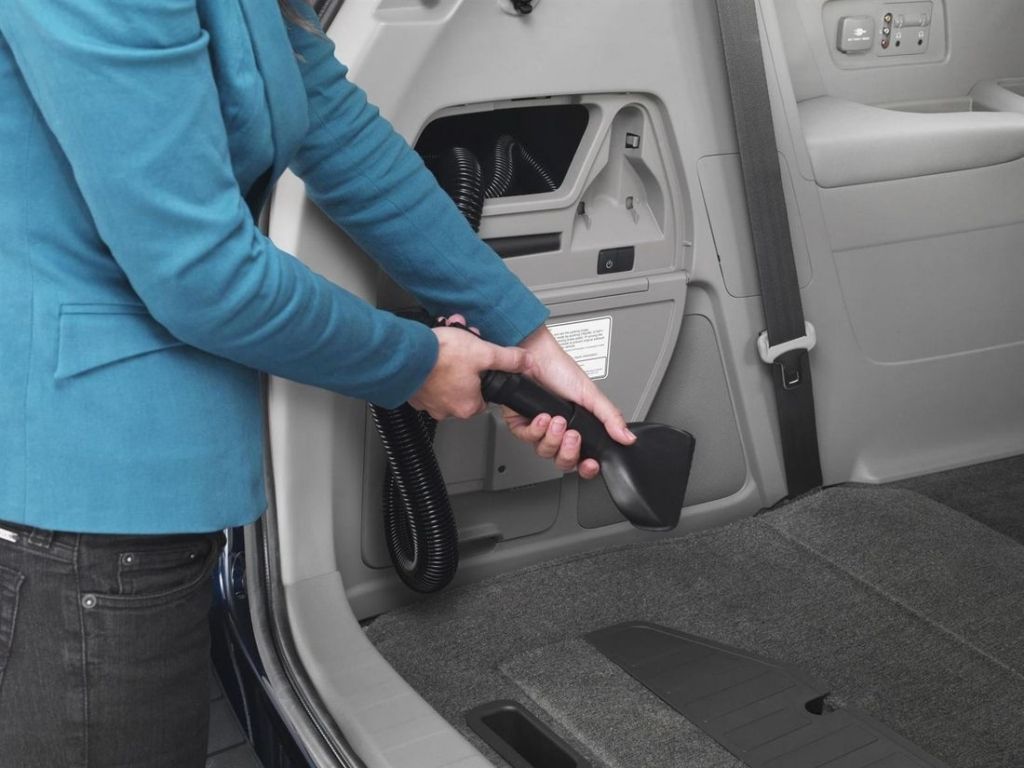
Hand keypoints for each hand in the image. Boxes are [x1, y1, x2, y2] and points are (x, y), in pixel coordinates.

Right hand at [408, 317, 529, 420]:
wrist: (405, 355)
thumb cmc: (440, 357)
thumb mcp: (483, 352)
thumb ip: (508, 359)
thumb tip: (525, 362)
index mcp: (468, 405)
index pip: (485, 395)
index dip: (484, 375)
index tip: (478, 362)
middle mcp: (447, 410)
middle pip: (465, 387)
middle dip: (465, 365)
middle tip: (461, 349)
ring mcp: (428, 404)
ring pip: (445, 383)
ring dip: (447, 364)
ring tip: (445, 347)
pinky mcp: (413, 394)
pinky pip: (426, 382)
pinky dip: (429, 368)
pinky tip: (430, 355)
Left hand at [504, 325, 635, 479]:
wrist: (534, 354)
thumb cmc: (559, 368)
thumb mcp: (591, 394)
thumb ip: (610, 417)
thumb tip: (628, 437)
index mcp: (578, 427)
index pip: (583, 458)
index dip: (587, 467)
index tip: (591, 463)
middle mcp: (558, 432)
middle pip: (563, 461)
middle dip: (568, 452)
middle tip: (573, 435)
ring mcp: (539, 429)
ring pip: (544, 451)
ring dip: (552, 437)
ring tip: (557, 420)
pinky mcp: (520, 423)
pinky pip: (526, 438)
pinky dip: (536, 429)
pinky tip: (542, 417)